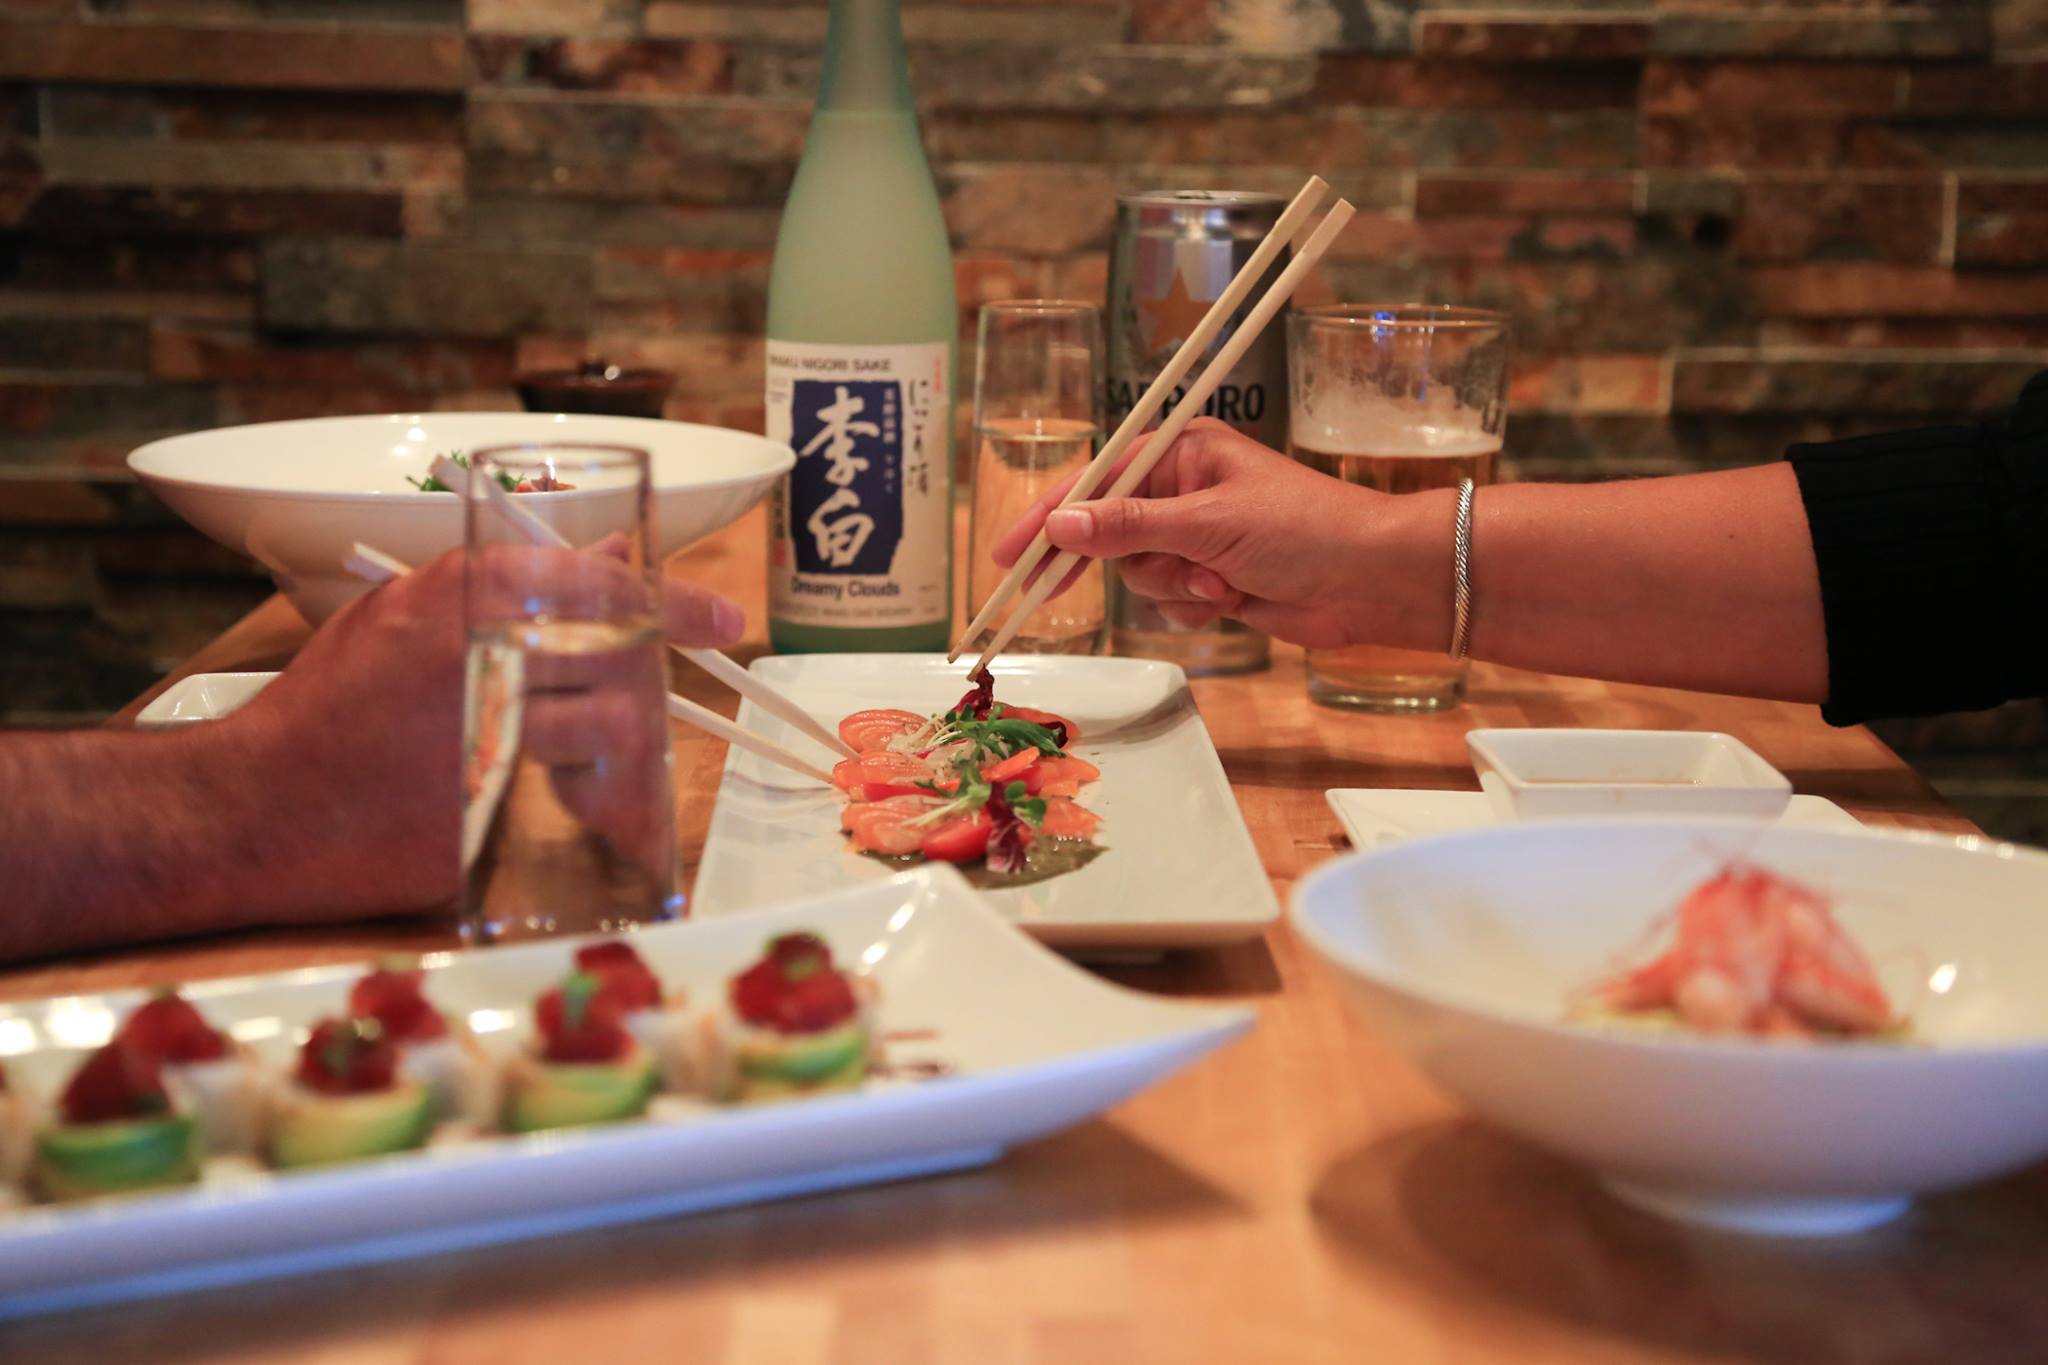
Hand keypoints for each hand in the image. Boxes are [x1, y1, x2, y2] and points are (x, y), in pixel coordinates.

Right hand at [225, 547, 744, 917]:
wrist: (254, 807)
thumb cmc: (329, 707)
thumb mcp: (409, 612)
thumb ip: (513, 579)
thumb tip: (611, 552)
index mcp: (467, 593)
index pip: (606, 583)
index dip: (677, 602)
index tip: (719, 619)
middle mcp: (488, 655)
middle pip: (622, 655)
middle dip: (653, 675)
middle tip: (666, 689)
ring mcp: (494, 736)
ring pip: (616, 726)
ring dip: (630, 741)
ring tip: (608, 752)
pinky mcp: (495, 809)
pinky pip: (587, 798)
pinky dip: (605, 799)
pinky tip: (585, 800)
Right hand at [993, 418, 1415, 649]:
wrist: (1374, 581)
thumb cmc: (1305, 529)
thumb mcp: (1208, 523)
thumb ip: (1127, 527)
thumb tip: (1060, 526)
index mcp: (1180, 453)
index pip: (1094, 481)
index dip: (1046, 518)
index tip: (1007, 556)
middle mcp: (1183, 491)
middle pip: (1107, 532)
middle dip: (1118, 561)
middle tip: (1041, 595)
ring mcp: (1198, 537)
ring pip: (1138, 573)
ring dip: (1173, 586)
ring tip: (1221, 582)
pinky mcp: (1214, 578)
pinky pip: (1169, 600)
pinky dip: (1194, 606)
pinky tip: (1234, 599)